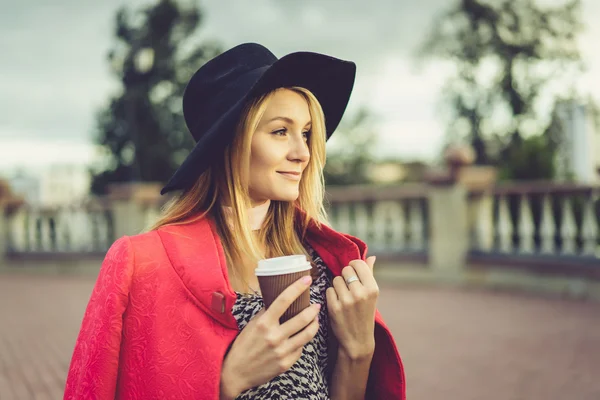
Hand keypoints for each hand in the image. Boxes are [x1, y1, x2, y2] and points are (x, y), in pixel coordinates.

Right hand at [220, 276, 320, 397]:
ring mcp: (281, 351)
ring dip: (314, 324)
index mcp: (263, 323)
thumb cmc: (243, 345)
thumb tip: (278, 300)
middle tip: (316, 305)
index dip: (297, 288)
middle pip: (302, 318)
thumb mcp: (252, 325)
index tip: (307, 280)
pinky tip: (302, 337)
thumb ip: (266, 313)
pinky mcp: (286, 363)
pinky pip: (300, 349)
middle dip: (313, 309)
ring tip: (316, 319)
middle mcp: (274, 336)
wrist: (236, 372)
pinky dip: (303, 341)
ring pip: (307, 334)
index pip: (283, 300)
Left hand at [326, 256, 377, 360]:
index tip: (353, 273)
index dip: (353, 266)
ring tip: (344, 297)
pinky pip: (328, 290)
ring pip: (335, 280)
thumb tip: (371, 256)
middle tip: (349, 288)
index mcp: (373, 288)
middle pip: (345, 270)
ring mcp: (347, 301)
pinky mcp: (334, 307)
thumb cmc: (365, 314)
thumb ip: (370, 274)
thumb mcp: (372, 295)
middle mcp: (361, 293)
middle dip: (345, 276)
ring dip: (337, 286)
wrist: (358, 340)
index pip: (357, 264)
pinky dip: (331, 295)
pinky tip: (338, 304)